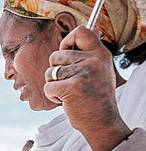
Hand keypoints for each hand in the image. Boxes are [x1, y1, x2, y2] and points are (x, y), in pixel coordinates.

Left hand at [44, 26, 130, 150]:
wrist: (101, 121)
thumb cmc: (95, 96)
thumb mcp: (100, 69)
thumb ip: (90, 52)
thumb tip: (88, 29)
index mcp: (100, 54)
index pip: (81, 32)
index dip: (66, 41)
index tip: (65, 53)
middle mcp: (93, 61)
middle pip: (56, 55)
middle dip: (55, 71)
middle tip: (70, 83)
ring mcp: (83, 73)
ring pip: (50, 72)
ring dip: (54, 85)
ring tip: (70, 93)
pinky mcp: (71, 87)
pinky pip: (48, 87)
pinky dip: (52, 96)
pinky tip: (67, 101)